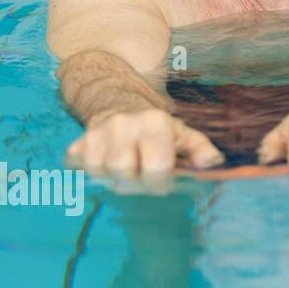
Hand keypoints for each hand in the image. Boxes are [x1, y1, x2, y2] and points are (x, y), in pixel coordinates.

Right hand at [66, 108, 223, 174]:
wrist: (118, 105)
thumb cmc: (158, 129)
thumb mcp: (184, 135)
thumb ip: (201, 150)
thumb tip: (213, 164)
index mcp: (154, 122)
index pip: (156, 166)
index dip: (161, 181)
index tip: (164, 180)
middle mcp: (122, 124)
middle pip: (124, 171)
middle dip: (136, 181)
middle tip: (143, 176)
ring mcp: (95, 134)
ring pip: (99, 172)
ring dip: (114, 178)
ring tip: (127, 169)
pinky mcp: (75, 145)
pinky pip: (79, 170)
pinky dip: (93, 174)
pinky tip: (106, 165)